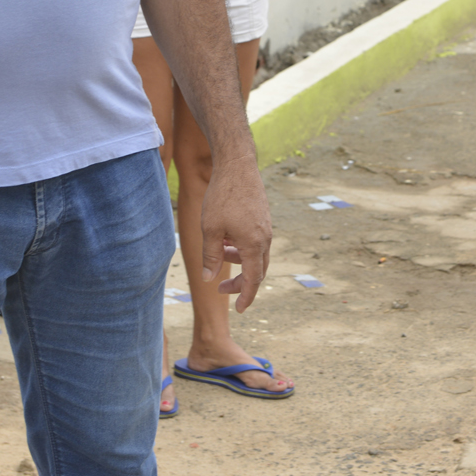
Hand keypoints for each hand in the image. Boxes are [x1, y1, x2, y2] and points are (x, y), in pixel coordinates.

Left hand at [199, 154, 272, 311]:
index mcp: (254, 244)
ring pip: (256, 255)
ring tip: (219, 256)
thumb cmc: (222, 196)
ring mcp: (266, 227)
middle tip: (221, 289)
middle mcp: (265, 238)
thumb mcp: (210, 230)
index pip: (253, 280)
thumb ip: (211, 257)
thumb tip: (210, 279)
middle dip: (241, 283)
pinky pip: (255, 241)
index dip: (245, 297)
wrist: (237, 165)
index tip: (239, 310)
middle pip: (257, 270)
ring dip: (239, 262)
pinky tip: (226, 238)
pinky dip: (242, 247)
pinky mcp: (262, 217)